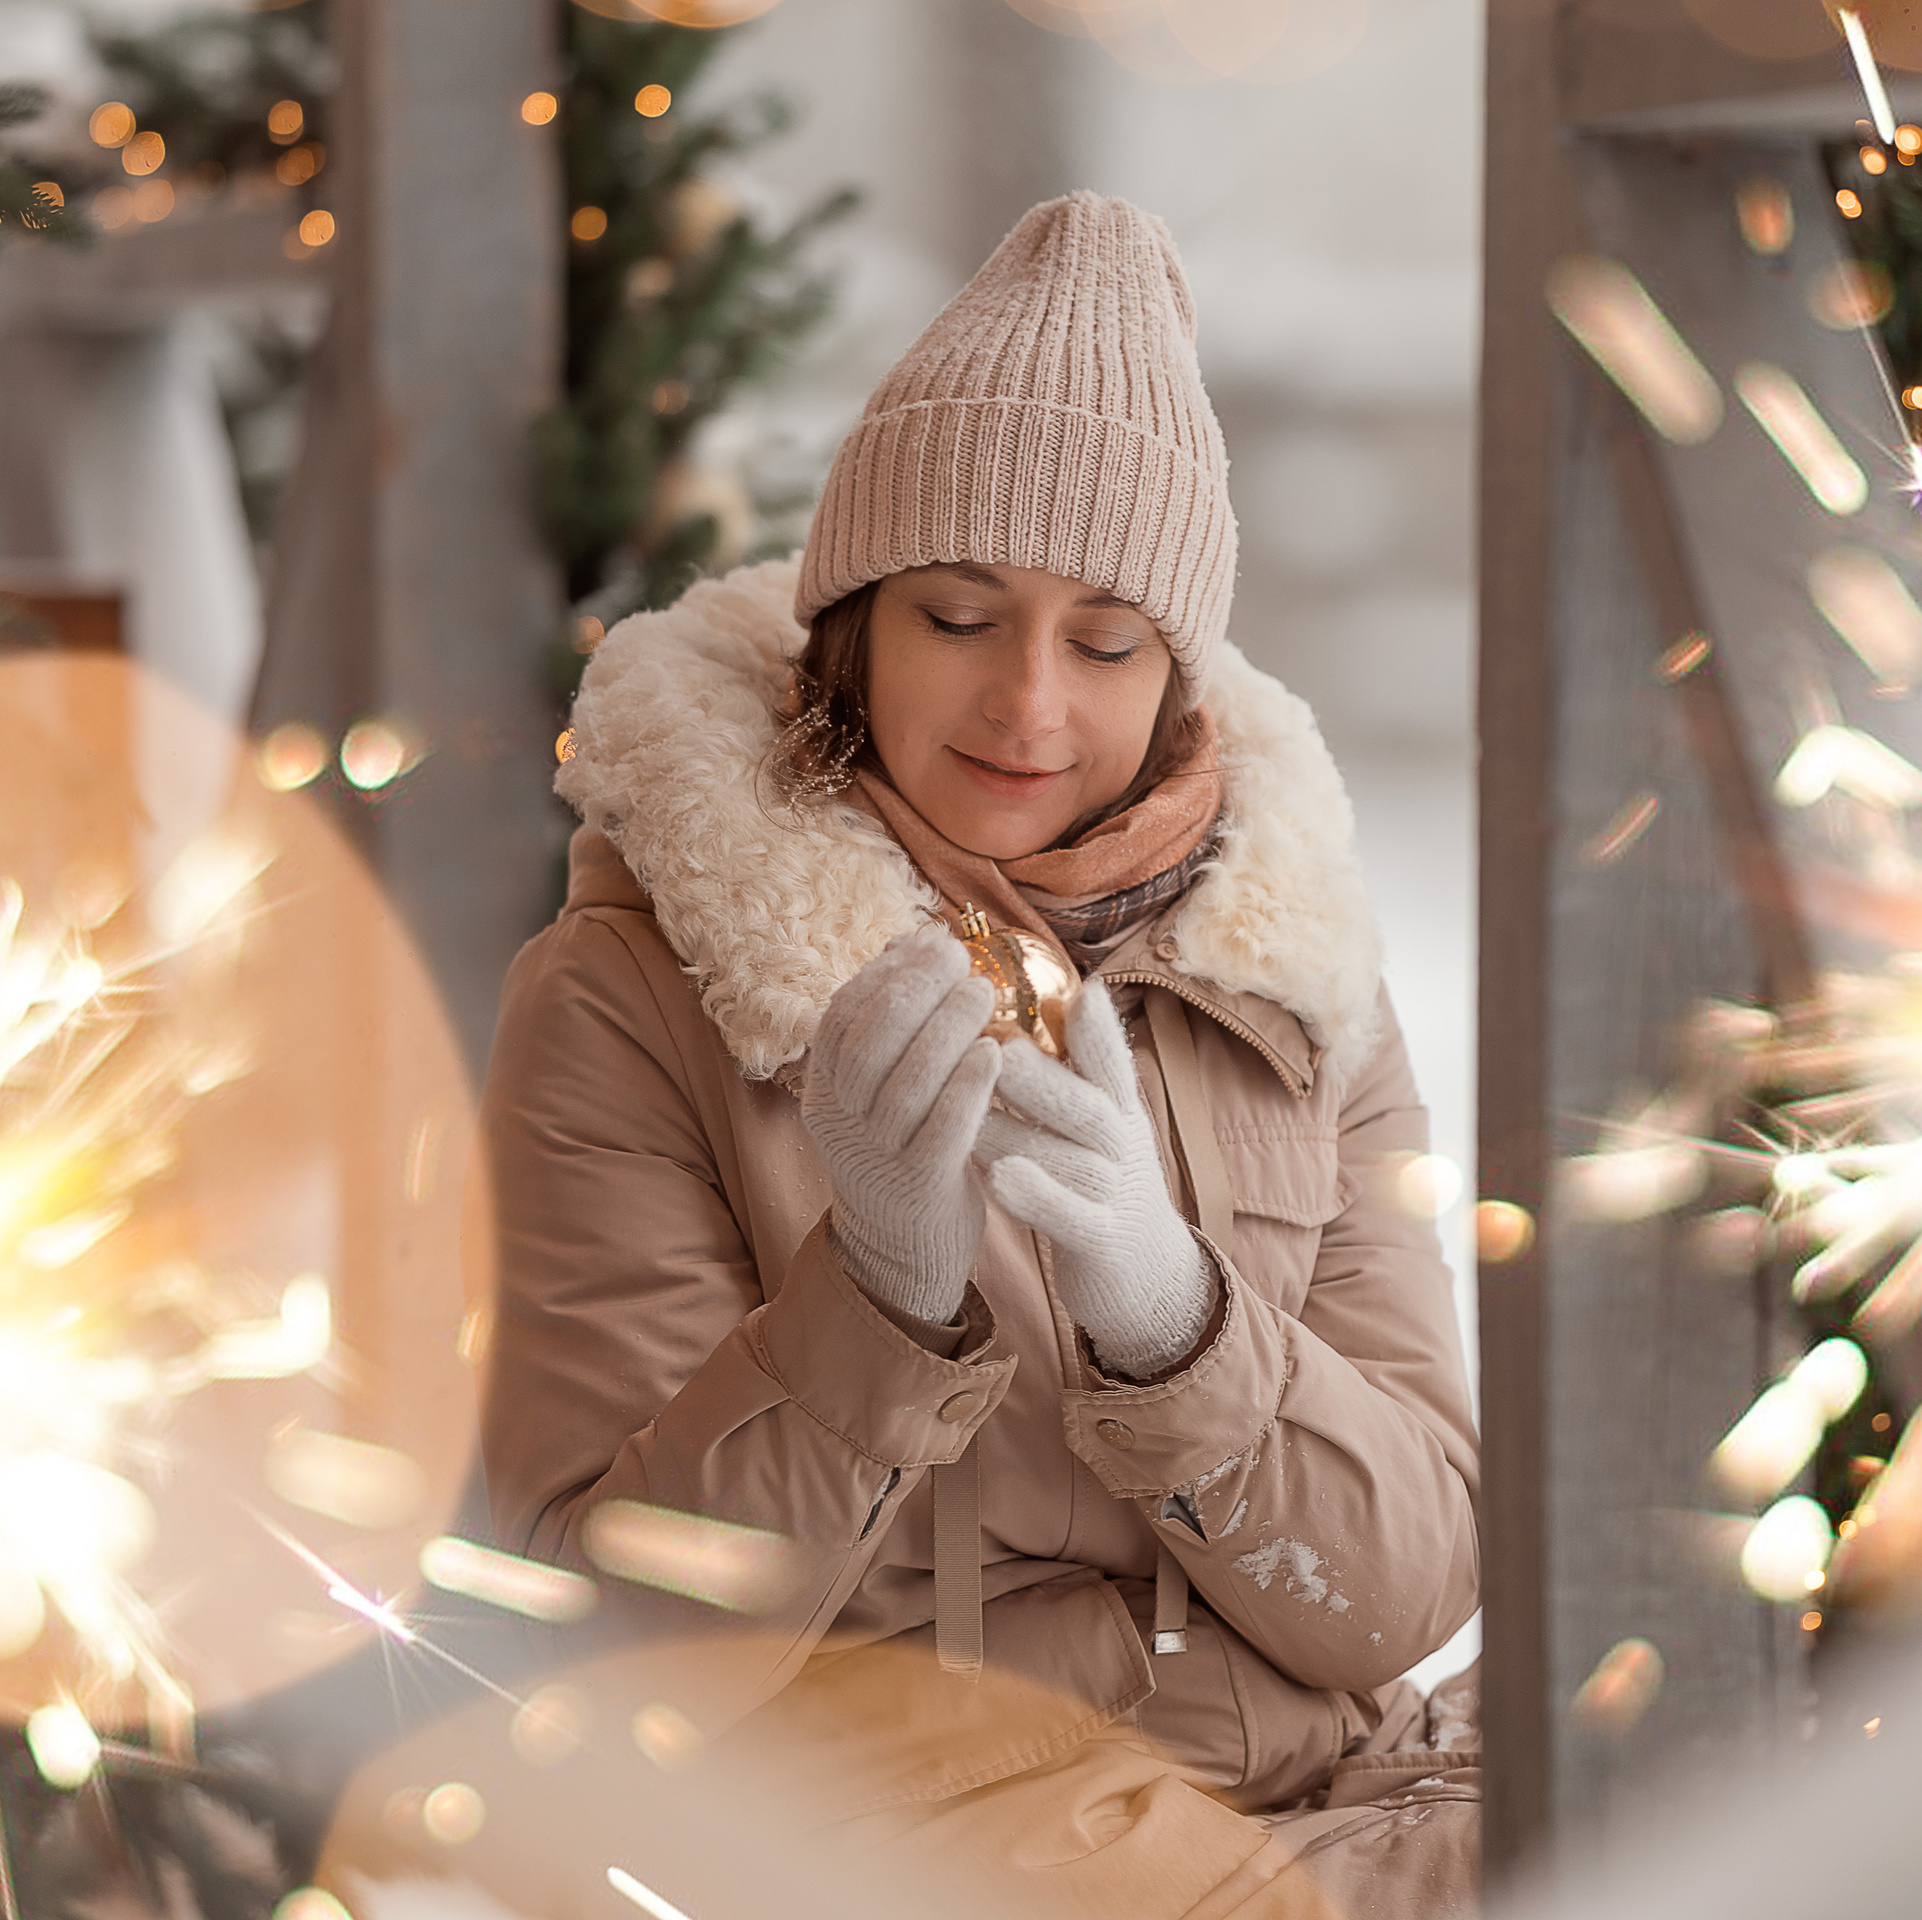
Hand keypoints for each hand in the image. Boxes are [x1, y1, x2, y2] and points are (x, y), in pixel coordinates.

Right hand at [802, 924, 1001, 1328]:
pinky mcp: (918, 1189)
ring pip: (903, 1084)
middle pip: (867, 1044)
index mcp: (825, 1091)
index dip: (883, 972)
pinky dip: (966, 1087)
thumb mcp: (877, 1094)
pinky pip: (941, 1131)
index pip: (840, 1017)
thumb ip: (890, 1031)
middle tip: (957, 957)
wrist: (902, 1254)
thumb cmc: (904, 1151)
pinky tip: (995, 1053)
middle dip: (912, 990)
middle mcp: (841, 1123)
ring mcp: (877, 1158)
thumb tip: (911, 944)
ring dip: (945, 1030)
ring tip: (982, 994)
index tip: (928, 939)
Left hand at [974, 982, 1214, 1378]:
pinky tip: (998, 1179)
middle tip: (998, 1047)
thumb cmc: (1105, 1184)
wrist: (1147, 1276)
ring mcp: (1116, 1196)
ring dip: (1019, 1135)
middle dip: (1045, 1077)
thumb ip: (1080, 1074)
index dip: (1100, 1028)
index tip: (1080, 987)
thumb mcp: (1105, 1125)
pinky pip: (1069, 1216)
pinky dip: (1037, 1197)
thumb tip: (1063, 997)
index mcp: (1121, 1112)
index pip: (1113, 1063)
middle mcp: (1123, 1147)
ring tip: (970, 1117)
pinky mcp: (1102, 1242)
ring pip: (1069, 1160)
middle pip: (1089, 1105)